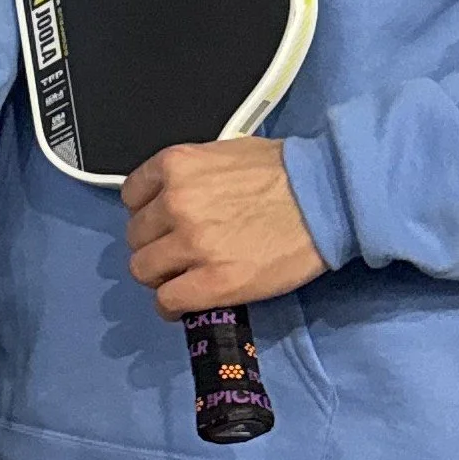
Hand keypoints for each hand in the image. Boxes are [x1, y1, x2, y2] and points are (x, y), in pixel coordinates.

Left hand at [121, 141, 324, 317]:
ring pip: (144, 270)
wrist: (326, 197)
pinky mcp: (212, 282)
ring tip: (184, 278)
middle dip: (155, 246)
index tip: (162, 223)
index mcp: (175, 166)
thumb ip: (191, 176)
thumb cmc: (285, 171)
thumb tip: (172, 198)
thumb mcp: (224, 153)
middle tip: (180, 253)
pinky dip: (171, 306)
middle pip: (136, 237)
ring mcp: (191, 244)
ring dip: (161, 276)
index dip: (147, 213)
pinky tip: (185, 303)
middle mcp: (174, 203)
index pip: (131, 196)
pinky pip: (167, 300)